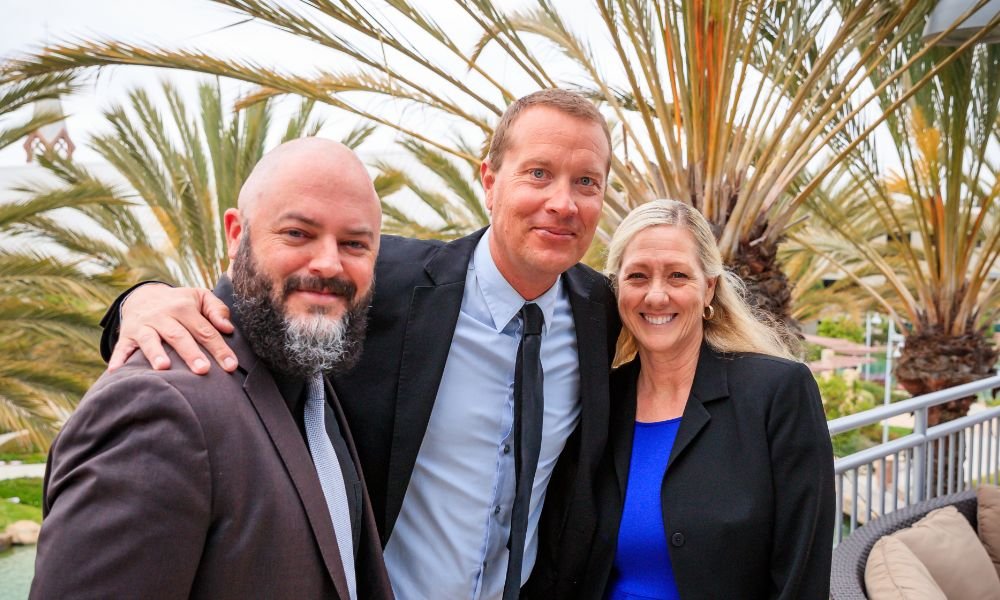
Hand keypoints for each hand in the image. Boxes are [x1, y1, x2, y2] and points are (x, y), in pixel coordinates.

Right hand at [109, 284, 236, 374]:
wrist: (144, 296)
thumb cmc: (180, 303)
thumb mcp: (200, 297)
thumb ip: (217, 310)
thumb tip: (228, 328)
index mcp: (184, 307)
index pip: (205, 330)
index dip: (219, 348)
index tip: (231, 366)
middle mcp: (163, 315)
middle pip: (179, 336)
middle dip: (191, 353)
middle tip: (203, 370)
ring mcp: (143, 325)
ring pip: (150, 340)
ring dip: (156, 353)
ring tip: (164, 368)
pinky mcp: (126, 335)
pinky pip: (121, 347)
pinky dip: (118, 359)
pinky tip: (117, 372)